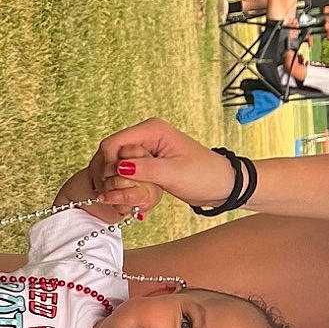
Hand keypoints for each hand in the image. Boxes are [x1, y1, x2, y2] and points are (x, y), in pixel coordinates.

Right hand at [87, 119, 240, 211]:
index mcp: (151, 129)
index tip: (113, 185)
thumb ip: (145, 169)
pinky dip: (120, 183)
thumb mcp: (174, 174)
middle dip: (108, 174)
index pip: (113, 143)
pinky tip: (124, 196)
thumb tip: (119, 168)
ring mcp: (144, 148)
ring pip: (113, 162)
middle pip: (109, 152)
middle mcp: (144, 135)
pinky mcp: (145, 161)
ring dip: (112, 180)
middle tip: (112, 195)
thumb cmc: (204, 175)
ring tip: (118, 198)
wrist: (220, 184)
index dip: (108, 165)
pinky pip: (122, 170)